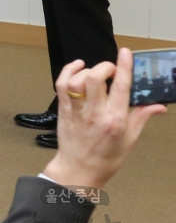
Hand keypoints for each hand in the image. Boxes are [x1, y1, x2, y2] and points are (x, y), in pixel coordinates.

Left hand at [42, 50, 165, 189]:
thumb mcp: (130, 139)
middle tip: (111, 70)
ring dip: (87, 70)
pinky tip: (78, 66)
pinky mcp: (63, 109)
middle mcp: (95, 113)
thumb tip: (160, 106)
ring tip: (95, 72)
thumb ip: (142, 117)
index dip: (123, 67)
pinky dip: (68, 71)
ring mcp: (76, 111)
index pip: (120, 88)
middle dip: (105, 67)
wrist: (79, 169)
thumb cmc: (107, 157)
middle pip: (95, 79)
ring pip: (76, 81)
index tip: (125, 52)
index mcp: (115, 121)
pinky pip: (61, 84)